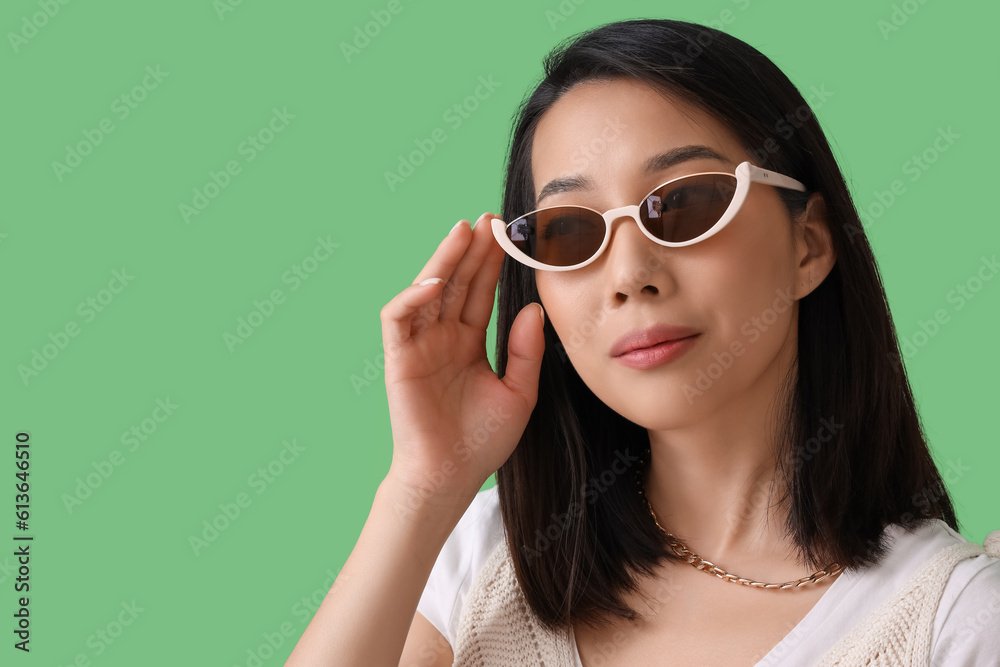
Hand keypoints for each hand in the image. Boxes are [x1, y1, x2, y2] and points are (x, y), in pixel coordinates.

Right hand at [378, 211, 544, 510]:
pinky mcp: (398, 358)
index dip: (492, 263)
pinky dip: (413, 296)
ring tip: (464, 232)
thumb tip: (534, 308)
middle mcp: (442, 337)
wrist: (452, 477)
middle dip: (471, 250)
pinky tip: (436, 282)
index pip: (480, 292)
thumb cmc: (482, 441)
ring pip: (428, 290)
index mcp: (468, 342)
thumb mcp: (519, 392)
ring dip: (443, 260)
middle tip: (490, 219)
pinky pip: (398, 318)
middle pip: (456, 282)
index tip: (510, 234)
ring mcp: (418, 345)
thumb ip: (526, 351)